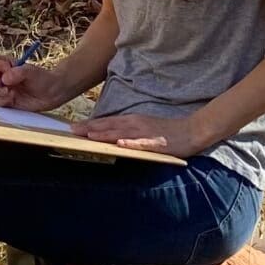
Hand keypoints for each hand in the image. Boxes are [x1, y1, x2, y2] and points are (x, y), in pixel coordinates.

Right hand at [0, 52, 65, 112]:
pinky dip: (2, 100)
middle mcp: (0, 75)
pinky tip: (12, 98)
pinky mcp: (6, 101)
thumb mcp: (32, 71)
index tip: (7, 68)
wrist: (52, 93)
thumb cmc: (42, 78)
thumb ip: (18, 73)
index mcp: (4, 64)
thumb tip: (4, 79)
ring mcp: (2, 88)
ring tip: (9, 91)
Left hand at [70, 107, 203, 157]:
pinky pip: (141, 143)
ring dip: (104, 134)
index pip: (107, 122)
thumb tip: (110, 137)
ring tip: (88, 135)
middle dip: (90, 128)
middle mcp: (136, 124)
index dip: (90, 125)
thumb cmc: (167, 131)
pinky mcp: (156, 142)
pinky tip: (120, 144)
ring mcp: (145, 133)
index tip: (74, 128)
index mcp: (133, 121)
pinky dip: (130, 143)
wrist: (191, 131)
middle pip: (110, 126)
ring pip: (121, 133)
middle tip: (72, 131)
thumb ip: (128, 131)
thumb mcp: (144, 128)